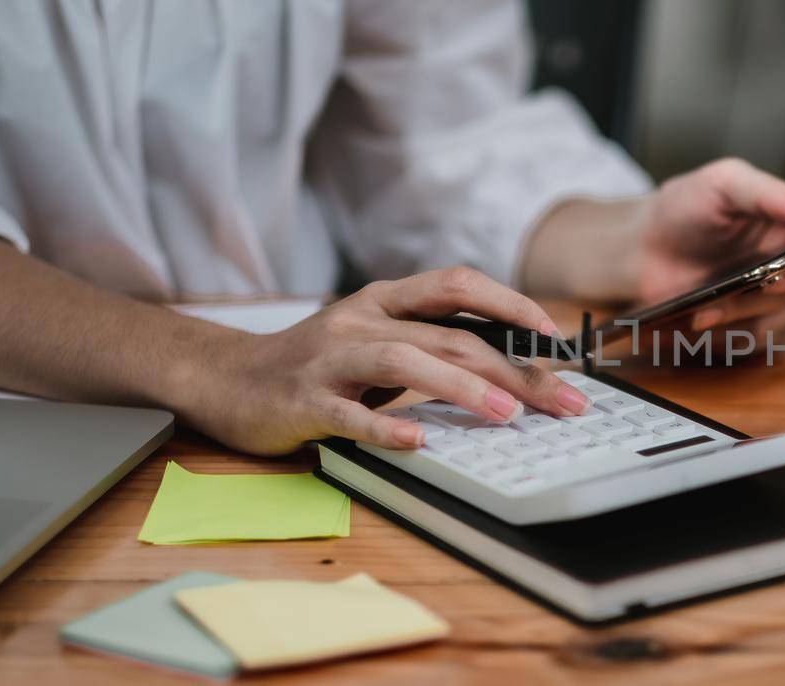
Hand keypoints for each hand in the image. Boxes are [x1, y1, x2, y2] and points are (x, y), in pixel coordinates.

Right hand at [186, 268, 593, 454]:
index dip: (510, 304)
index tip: (554, 338)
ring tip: (506, 415)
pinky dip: (387, 428)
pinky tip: (420, 442)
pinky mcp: (303, 400)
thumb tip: (512, 370)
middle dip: (513, 369)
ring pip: (405, 362)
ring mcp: (330, 357)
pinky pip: (350, 415)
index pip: (458, 286)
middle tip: (560, 402)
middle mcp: (360, 319)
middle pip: (449, 336)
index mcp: (384, 300)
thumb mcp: (377, 340)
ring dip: (462, 387)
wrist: (224, 379)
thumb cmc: (317, 364)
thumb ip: (431, 344)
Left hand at [635, 158, 784, 336]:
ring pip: (778, 318)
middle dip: (775, 289)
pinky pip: (751, 339)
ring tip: (703, 308)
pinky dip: (724, 331)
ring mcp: (769, 300)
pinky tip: (697, 317)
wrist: (641, 248)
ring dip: (742, 312)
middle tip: (750, 283)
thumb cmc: (685, 208)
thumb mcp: (724, 183)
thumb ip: (767, 194)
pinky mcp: (745, 325)